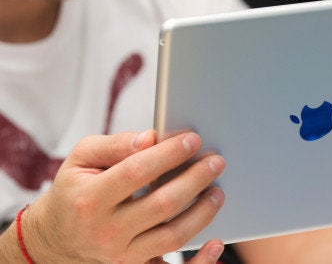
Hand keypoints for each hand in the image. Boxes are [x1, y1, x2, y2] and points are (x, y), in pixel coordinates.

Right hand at [22, 130, 225, 262]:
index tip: (193, 139)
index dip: (169, 154)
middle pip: (162, 205)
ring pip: (172, 237)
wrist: (55, 238)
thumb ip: (115, 145)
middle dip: (195, 180)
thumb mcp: (82, 159)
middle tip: (216, 162)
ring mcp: (122, 255)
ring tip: (217, 191)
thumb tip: (150, 138)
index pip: (137, 172)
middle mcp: (106, 231)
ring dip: (202, 213)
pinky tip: (217, 243)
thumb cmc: (75, 190)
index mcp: (90, 198)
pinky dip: (199, 261)